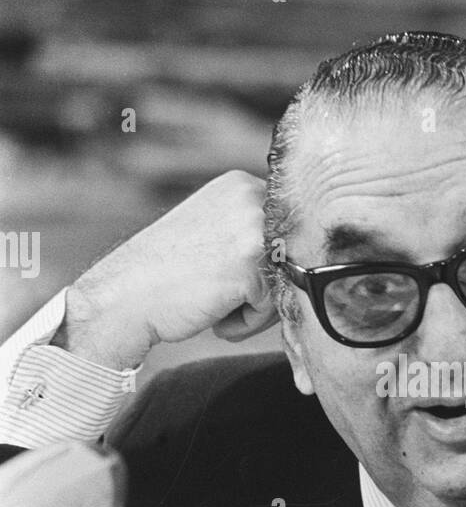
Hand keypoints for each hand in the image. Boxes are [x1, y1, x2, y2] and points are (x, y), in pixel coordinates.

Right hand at [52, 171, 278, 368]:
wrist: (120, 299)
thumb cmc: (163, 276)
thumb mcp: (212, 231)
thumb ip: (251, 231)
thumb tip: (303, 252)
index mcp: (241, 184)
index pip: (283, 237)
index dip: (257, 267)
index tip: (217, 272)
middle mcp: (252, 196)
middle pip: (290, 260)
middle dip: (259, 287)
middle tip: (210, 287)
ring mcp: (254, 228)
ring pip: (284, 285)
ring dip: (252, 306)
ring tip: (209, 297)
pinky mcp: (253, 264)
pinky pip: (272, 309)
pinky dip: (244, 323)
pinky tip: (209, 310)